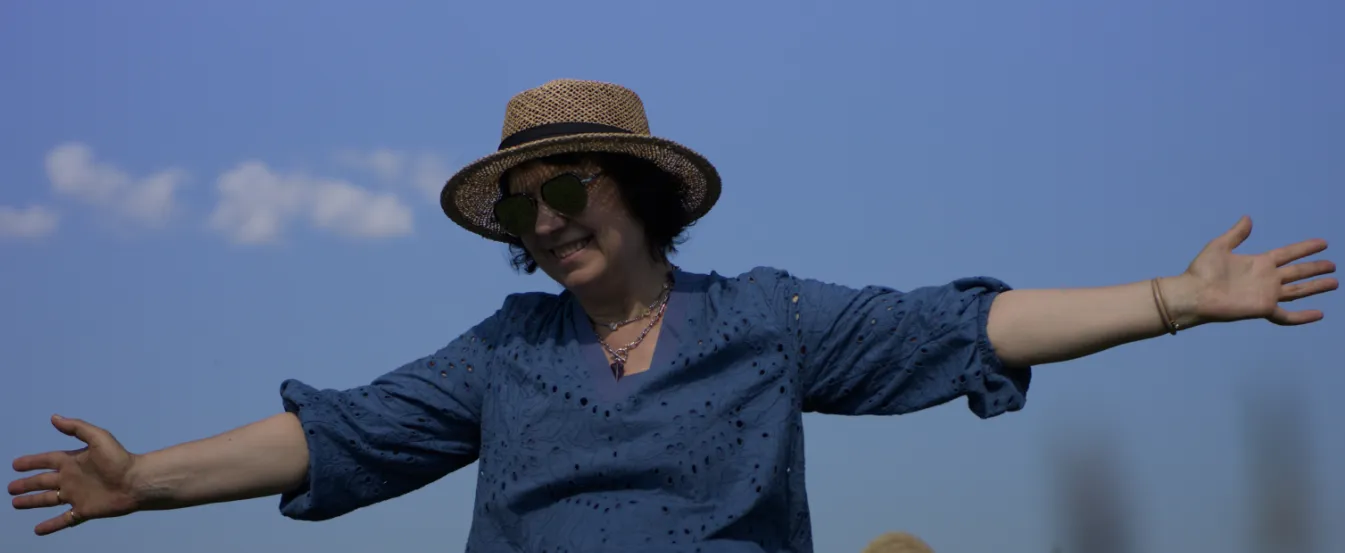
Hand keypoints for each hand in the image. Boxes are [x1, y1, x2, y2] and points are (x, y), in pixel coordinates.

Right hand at [9, 415, 139, 535]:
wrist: (137, 482)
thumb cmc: (120, 459)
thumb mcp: (98, 437)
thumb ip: (76, 428)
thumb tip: (54, 417)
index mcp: (74, 461)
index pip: (47, 460)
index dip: (32, 462)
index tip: (15, 464)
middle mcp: (72, 479)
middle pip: (43, 481)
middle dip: (27, 484)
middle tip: (10, 488)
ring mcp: (77, 496)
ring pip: (49, 500)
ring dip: (32, 502)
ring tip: (15, 504)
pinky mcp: (84, 510)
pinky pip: (64, 520)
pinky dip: (51, 525)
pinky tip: (38, 530)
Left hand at [1178, 216, 1335, 326]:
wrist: (1193, 293)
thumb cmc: (1202, 270)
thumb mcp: (1219, 246)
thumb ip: (1236, 234)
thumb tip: (1248, 218)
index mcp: (1259, 262)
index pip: (1288, 254)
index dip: (1305, 248)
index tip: (1323, 243)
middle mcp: (1267, 278)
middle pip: (1297, 272)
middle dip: (1314, 268)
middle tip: (1332, 265)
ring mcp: (1266, 294)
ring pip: (1298, 290)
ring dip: (1316, 287)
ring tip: (1334, 282)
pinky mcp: (1263, 309)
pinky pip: (1287, 316)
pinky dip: (1303, 316)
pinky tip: (1319, 314)